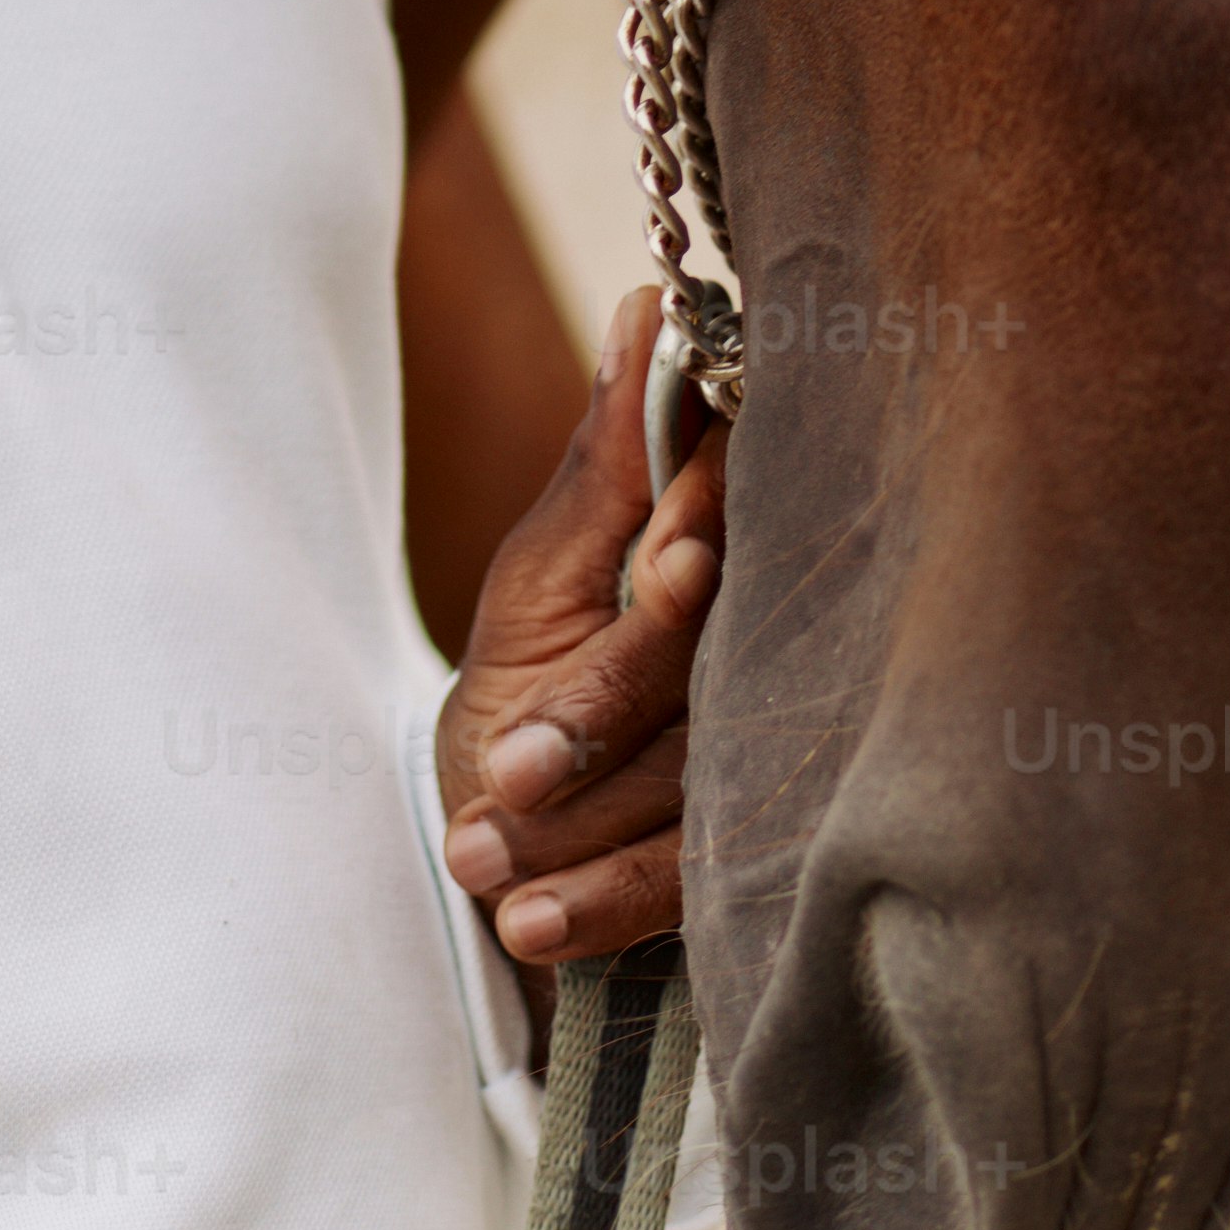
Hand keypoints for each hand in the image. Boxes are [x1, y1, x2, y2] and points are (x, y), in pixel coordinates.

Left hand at [434, 282, 723, 1032]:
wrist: (512, 841)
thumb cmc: (528, 674)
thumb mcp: (544, 570)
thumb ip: (604, 461)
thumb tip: (648, 305)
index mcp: (713, 563)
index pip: (728, 544)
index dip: (697, 558)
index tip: (669, 562)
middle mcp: (754, 660)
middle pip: (702, 679)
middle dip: (602, 717)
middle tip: (508, 768)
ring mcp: (753, 768)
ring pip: (688, 790)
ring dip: (577, 831)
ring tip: (475, 854)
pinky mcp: (742, 867)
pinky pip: (683, 889)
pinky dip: (598, 911)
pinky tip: (527, 924)